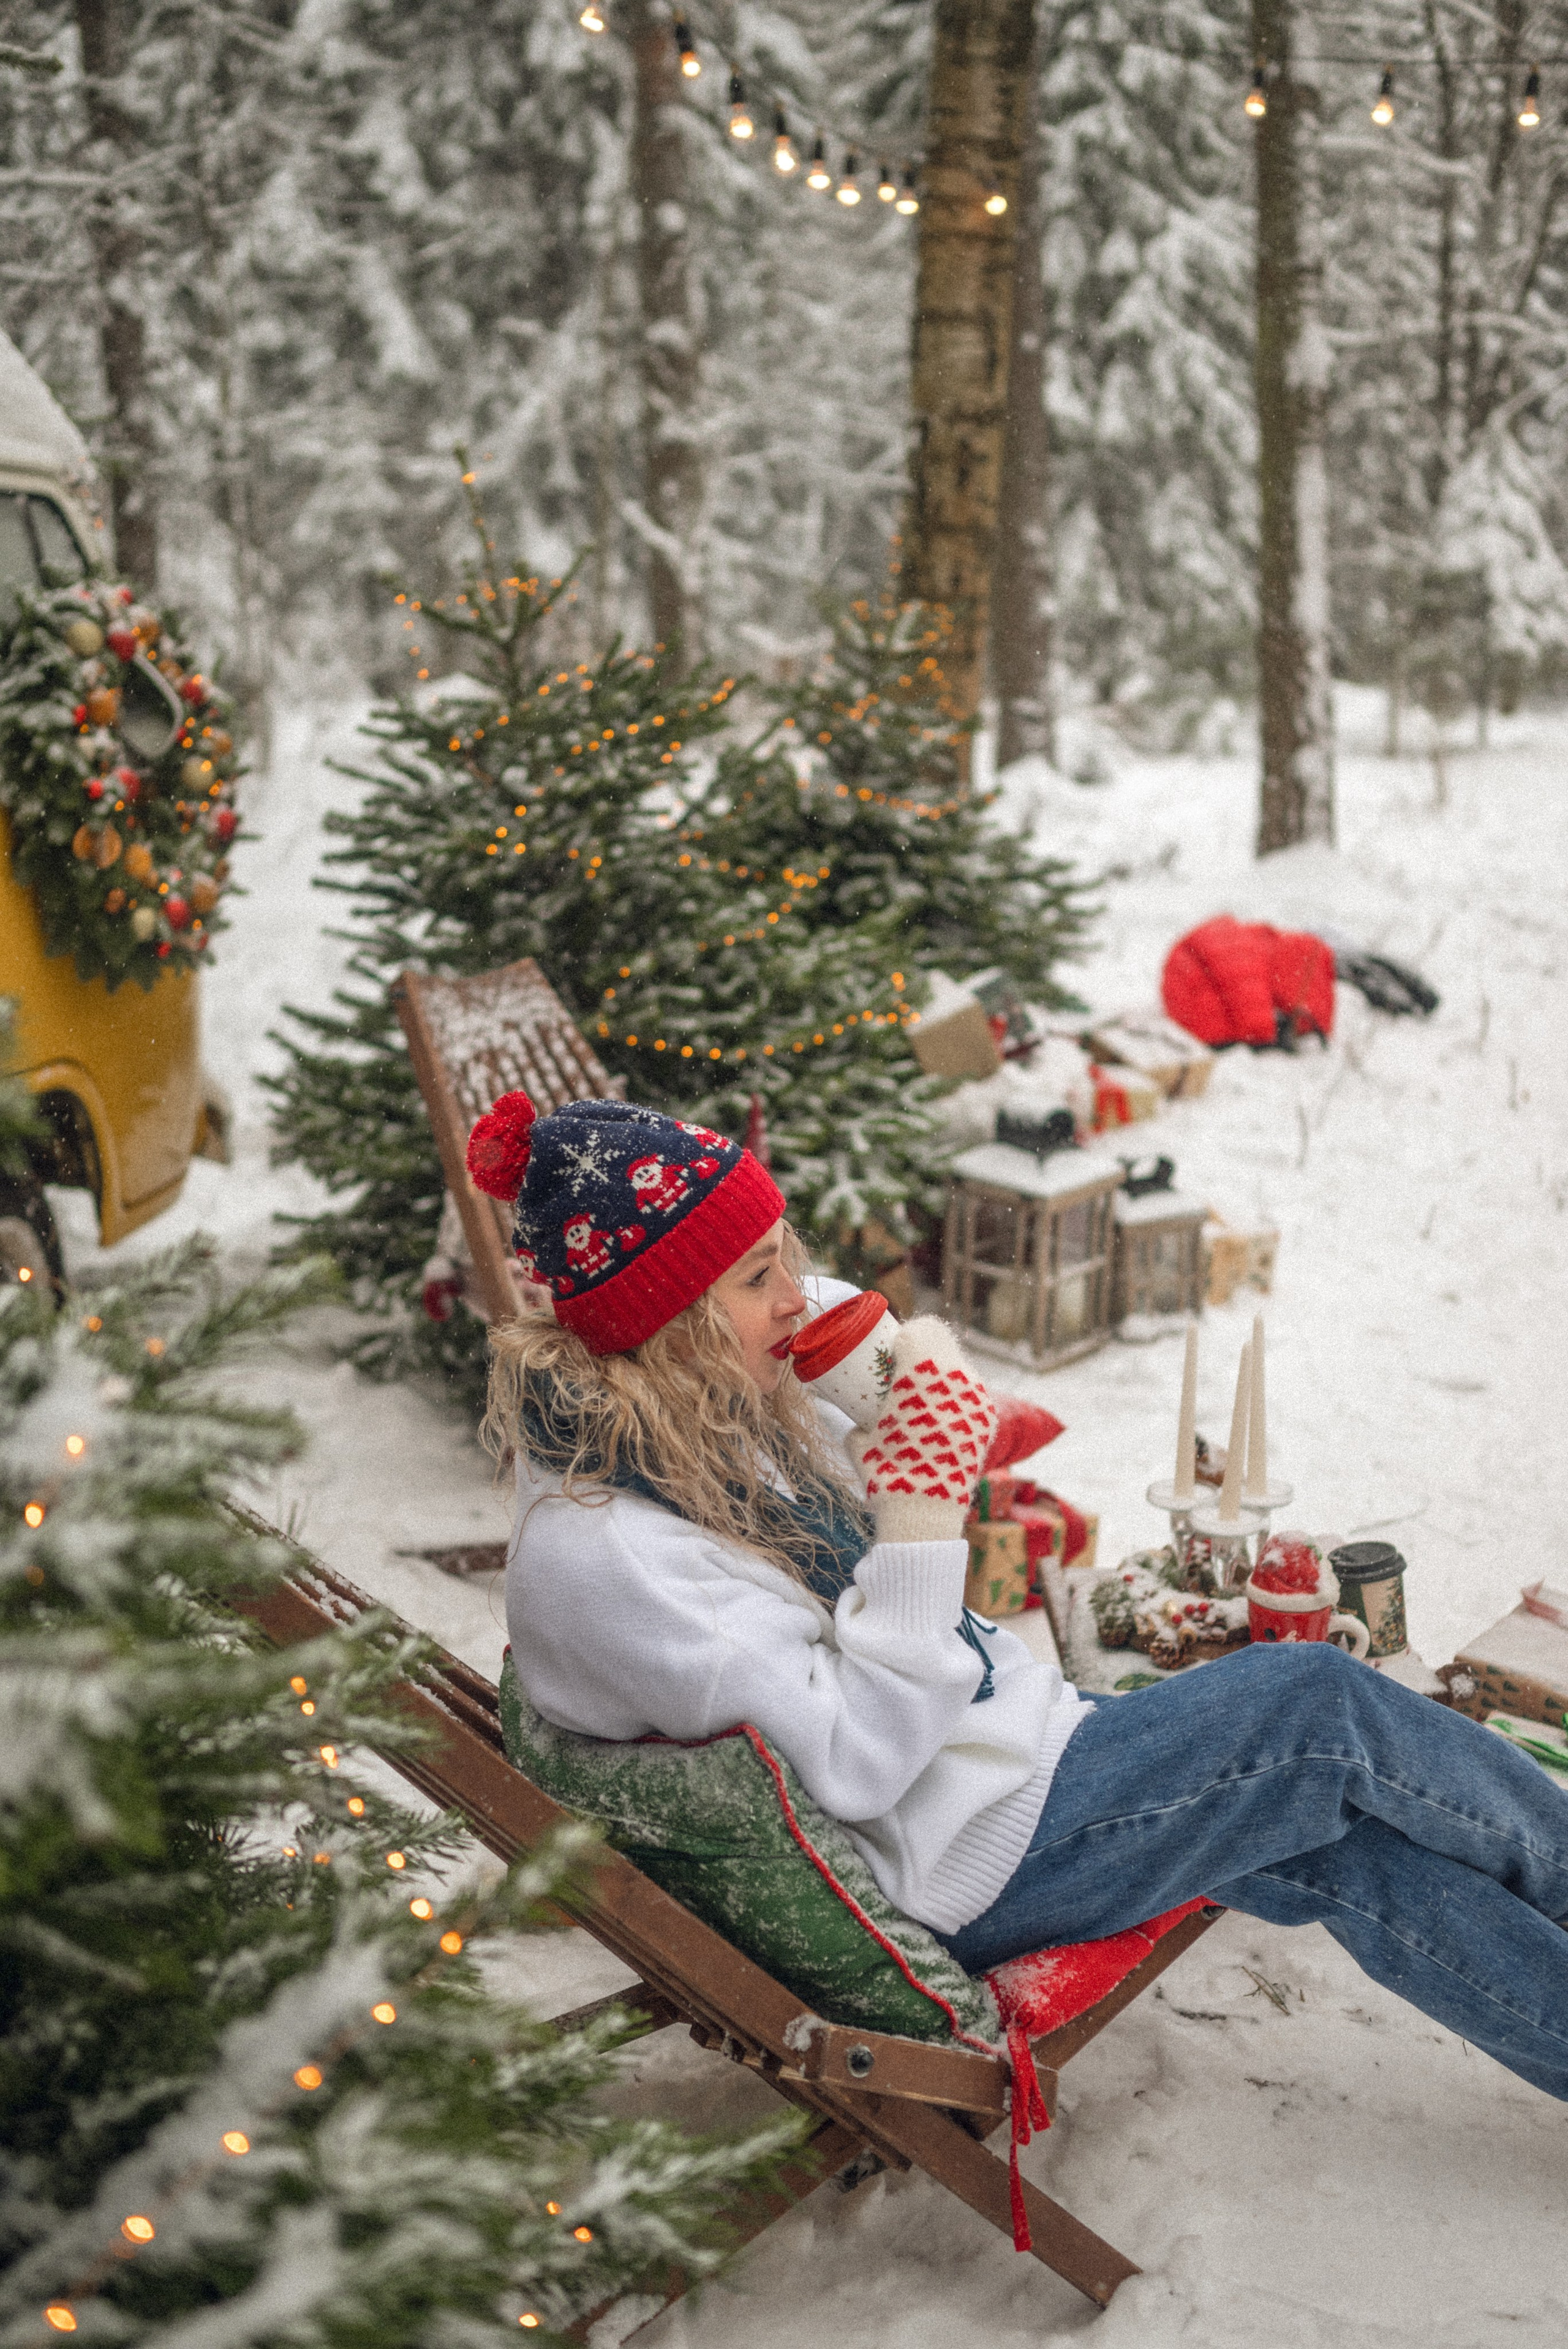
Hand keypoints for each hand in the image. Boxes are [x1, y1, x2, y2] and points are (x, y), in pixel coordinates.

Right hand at [853, 1317, 997, 1545]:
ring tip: (923, 1394)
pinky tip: (940, 1414)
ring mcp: (977, 1398)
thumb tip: (851, 1405)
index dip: (904, 1336)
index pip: (921, 1330)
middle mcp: (957, 1378)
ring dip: (941, 1370)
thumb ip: (859, 1411)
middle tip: (904, 1368)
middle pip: (942, 1341)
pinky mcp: (988, 1419)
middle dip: (922, 1348)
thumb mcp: (859, 1436)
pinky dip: (955, 1394)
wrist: (924, 1510)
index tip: (891, 1352)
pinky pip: (971, 1391)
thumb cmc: (884, 1471)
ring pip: (959, 1364)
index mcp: (923, 1373)